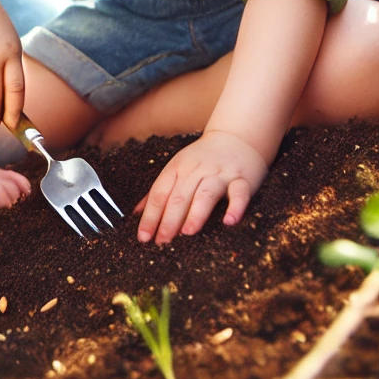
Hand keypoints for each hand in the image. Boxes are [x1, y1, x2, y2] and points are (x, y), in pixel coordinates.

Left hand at [134, 129, 267, 243]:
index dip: (150, 215)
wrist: (235, 137)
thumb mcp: (177, 168)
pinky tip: (229, 221)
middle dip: (169, 220)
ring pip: (205, 193)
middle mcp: (196, 169)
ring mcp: (219, 173)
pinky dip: (235, 207)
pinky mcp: (242, 179)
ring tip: (187, 232)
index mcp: (177, 167)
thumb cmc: (202, 159)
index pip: (159, 193)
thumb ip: (160, 190)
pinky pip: (239, 193)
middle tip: (162, 241)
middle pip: (179, 195)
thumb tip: (136, 213)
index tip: (143, 237)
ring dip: (195, 213)